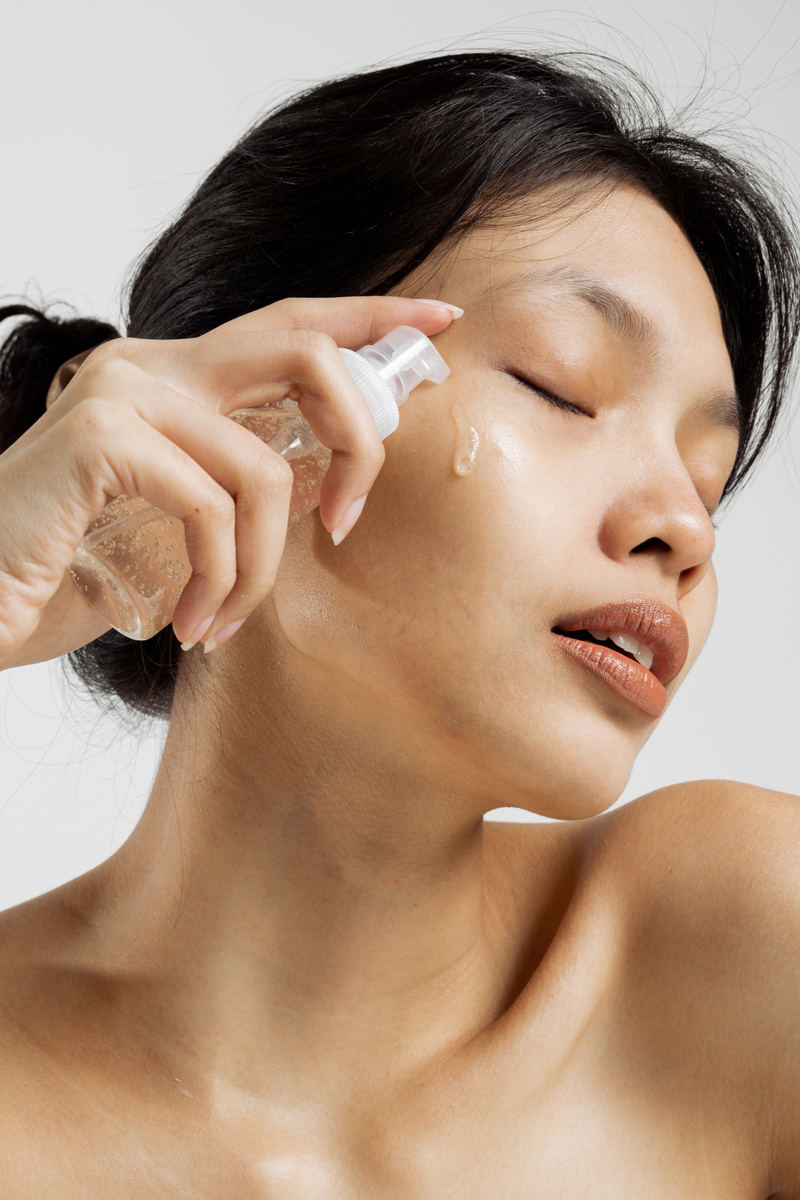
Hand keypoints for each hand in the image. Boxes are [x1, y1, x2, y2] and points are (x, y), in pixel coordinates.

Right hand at [0, 296, 456, 668]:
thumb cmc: (67, 566)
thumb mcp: (174, 521)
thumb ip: (239, 485)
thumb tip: (328, 482)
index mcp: (171, 378)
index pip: (287, 323)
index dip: (369, 316)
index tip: (436, 321)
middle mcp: (150, 367)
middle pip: (303, 351)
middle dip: (358, 433)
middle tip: (351, 523)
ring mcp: (124, 393)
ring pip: (265, 468)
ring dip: (265, 566)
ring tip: (226, 619)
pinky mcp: (103, 438)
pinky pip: (214, 508)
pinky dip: (219, 578)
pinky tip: (192, 621)